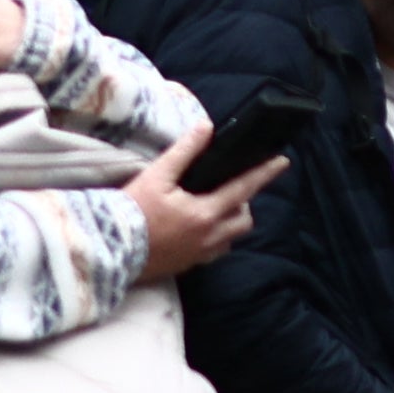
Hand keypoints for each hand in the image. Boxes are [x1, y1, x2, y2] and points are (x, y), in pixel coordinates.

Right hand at [120, 144, 277, 287]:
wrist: (111, 248)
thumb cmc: (133, 210)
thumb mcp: (157, 175)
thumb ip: (185, 151)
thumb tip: (206, 127)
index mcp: (205, 213)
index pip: (244, 189)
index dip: (264, 173)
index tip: (282, 161)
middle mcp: (209, 237)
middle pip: (243, 220)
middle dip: (243, 203)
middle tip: (229, 188)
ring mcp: (199, 255)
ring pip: (230, 238)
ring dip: (230, 222)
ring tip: (214, 207)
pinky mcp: (187, 265)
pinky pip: (213, 252)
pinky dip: (215, 238)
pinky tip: (198, 228)